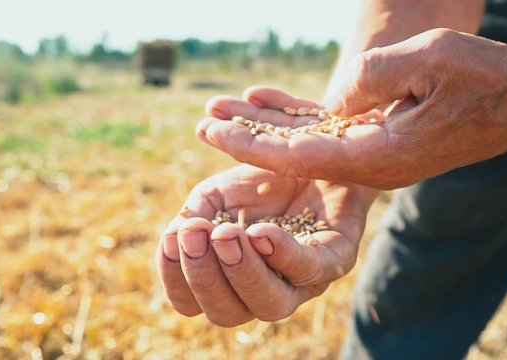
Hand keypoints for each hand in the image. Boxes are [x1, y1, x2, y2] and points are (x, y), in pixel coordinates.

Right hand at [155, 164, 375, 326]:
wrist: (313, 153)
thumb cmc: (260, 184)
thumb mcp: (216, 194)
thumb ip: (193, 216)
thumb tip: (176, 234)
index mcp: (227, 279)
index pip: (191, 302)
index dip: (175, 278)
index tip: (171, 239)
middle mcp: (262, 290)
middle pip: (226, 313)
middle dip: (204, 276)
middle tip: (196, 234)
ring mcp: (301, 282)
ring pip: (269, 305)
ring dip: (241, 272)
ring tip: (226, 234)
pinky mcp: (336, 260)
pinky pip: (309, 270)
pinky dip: (281, 254)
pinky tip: (261, 233)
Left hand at [196, 29, 506, 188]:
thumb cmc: (484, 76)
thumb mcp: (431, 60)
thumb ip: (375, 78)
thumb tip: (336, 97)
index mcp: (380, 156)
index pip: (299, 156)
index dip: (252, 144)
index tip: (213, 130)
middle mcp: (370, 162)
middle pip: (293, 155)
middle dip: (245, 140)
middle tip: (202, 122)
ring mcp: (373, 152)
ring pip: (305, 141)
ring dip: (262, 125)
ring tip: (220, 109)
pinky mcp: (377, 137)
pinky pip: (327, 128)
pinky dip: (293, 115)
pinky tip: (264, 100)